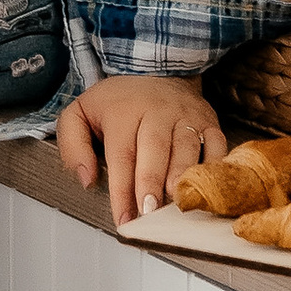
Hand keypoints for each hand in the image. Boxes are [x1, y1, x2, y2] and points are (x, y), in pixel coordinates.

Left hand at [56, 76, 225, 228]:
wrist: (156, 71)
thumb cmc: (117, 103)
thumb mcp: (79, 114)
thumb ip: (73, 147)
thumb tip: (87, 180)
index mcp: (123, 111)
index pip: (122, 155)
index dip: (122, 191)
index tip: (123, 219)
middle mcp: (157, 111)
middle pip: (156, 151)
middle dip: (152, 186)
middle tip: (150, 214)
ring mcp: (186, 116)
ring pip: (188, 150)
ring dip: (183, 181)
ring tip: (176, 207)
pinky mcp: (209, 122)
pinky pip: (217, 146)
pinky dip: (214, 169)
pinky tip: (206, 190)